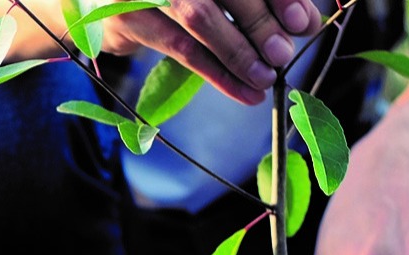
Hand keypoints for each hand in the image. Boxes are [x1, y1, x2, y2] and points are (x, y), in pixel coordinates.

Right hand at [94, 0, 319, 104]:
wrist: (102, 3)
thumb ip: (261, 2)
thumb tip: (305, 22)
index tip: (302, 22)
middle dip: (260, 24)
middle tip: (283, 54)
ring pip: (200, 19)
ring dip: (239, 53)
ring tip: (265, 79)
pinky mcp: (128, 17)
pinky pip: (181, 50)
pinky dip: (217, 74)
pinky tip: (244, 92)